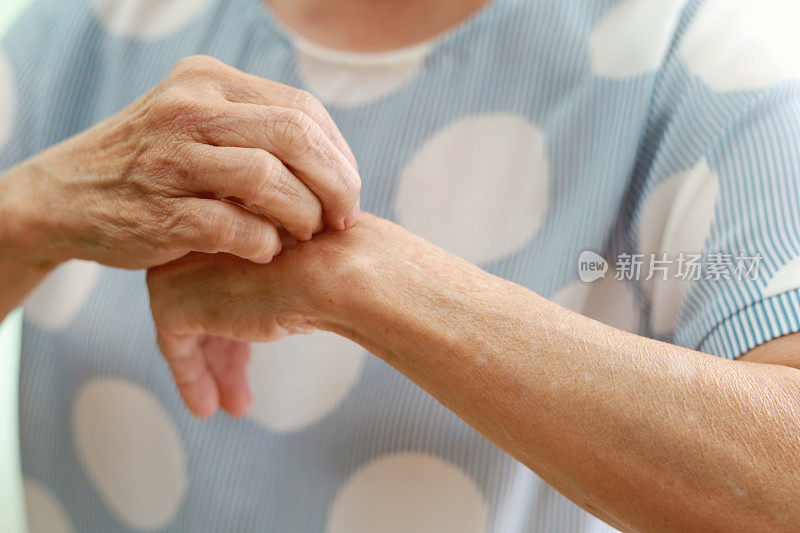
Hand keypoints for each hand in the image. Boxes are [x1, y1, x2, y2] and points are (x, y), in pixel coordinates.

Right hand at [6, 55, 359, 269]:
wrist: (68, 195)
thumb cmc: (154, 164)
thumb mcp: (199, 123)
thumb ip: (257, 129)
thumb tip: (335, 161)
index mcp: (209, 82)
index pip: (302, 109)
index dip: (338, 154)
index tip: (347, 190)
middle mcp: (189, 110)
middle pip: (294, 136)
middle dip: (336, 183)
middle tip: (344, 218)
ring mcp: (171, 160)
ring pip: (267, 178)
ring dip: (303, 214)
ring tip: (306, 234)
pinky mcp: (160, 212)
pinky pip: (235, 228)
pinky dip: (264, 244)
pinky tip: (265, 251)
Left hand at [145, 213, 405, 416]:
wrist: (330, 270)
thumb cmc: (337, 258)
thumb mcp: (307, 256)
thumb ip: (287, 267)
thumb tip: (288, 297)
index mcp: (226, 222)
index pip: (223, 274)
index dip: (237, 315)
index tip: (250, 351)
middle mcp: (194, 243)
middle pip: (208, 303)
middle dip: (226, 347)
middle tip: (242, 379)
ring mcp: (175, 272)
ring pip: (194, 327)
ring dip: (216, 367)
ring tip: (236, 403)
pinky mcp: (170, 307)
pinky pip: (177, 351)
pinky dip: (192, 378)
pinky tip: (207, 406)